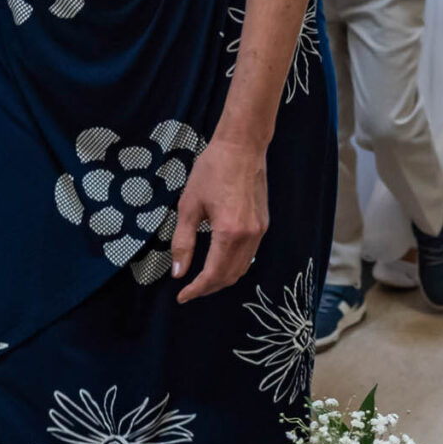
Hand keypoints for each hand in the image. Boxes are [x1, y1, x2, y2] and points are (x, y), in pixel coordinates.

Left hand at [171, 135, 268, 305]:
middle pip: (229, 277)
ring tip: (202, 279)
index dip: (196, 289)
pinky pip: (249, 255)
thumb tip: (178, 273)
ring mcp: (260, 231)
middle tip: (189, 289)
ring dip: (222, 279)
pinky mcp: (264, 225)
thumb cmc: (212, 171)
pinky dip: (234, 265)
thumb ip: (183, 242)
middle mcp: (249, 236)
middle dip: (208, 288)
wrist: (242, 147)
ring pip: (242, 268)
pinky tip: (219, 261)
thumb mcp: (188, 206)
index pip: (213, 274)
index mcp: (229, 233)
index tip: (182, 296)